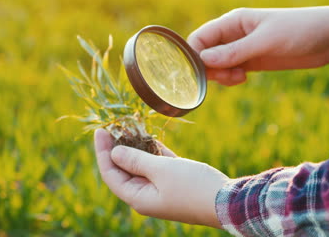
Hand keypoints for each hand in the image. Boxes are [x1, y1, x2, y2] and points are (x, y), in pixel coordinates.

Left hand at [94, 129, 228, 227]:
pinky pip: (157, 165)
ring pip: (141, 165)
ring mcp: (160, 189)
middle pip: (124, 169)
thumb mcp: (162, 170)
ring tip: (128, 126)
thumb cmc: (193, 186)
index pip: (111, 174)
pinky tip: (147, 136)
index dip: (103, 152)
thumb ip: (136, 160)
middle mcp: (146, 195)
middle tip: (113, 125)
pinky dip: (152, 151)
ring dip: (135, 146)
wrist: (229, 202)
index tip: (100, 131)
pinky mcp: (174, 182)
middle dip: (117, 147)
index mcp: (138, 198)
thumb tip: (114, 152)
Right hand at [187, 6, 328, 85]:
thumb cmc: (299, 30)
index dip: (194, 55)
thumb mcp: (266, 40)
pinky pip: (228, 73)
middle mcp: (232, 35)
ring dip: (220, 76)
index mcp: (232, 22)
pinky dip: (229, 79)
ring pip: (215, 66)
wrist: (328, 39)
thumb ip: (235, 51)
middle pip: (204, 54)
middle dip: (208, 69)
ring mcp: (240, 50)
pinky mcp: (249, 63)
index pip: (200, 37)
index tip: (201, 72)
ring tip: (239, 77)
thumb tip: (203, 60)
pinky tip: (243, 79)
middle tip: (225, 77)